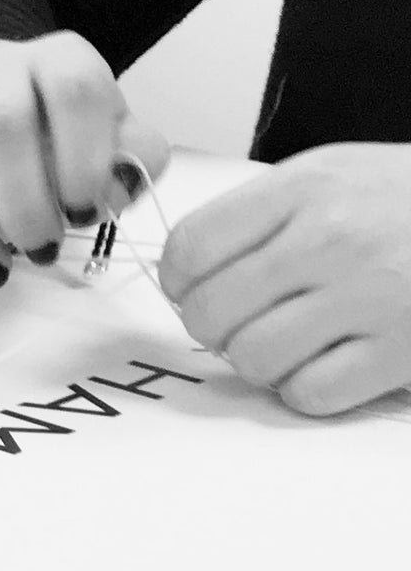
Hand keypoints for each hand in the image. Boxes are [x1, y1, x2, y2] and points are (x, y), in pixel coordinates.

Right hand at [0, 31, 168, 286]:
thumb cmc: (61, 139)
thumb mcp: (115, 137)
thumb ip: (135, 157)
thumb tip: (116, 187)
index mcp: (57, 60)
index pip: (74, 90)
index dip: (84, 159)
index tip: (85, 214)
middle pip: (1, 127)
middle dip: (25, 206)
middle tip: (41, 251)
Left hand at [160, 144, 410, 416]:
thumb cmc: (409, 202)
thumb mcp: (335, 176)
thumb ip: (258, 218)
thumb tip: (183, 277)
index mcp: (308, 186)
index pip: (190, 250)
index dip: (181, 283)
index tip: (201, 289)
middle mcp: (333, 237)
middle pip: (208, 313)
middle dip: (220, 327)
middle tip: (256, 318)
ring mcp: (370, 294)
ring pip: (252, 360)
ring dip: (265, 361)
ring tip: (302, 337)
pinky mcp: (399, 350)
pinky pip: (307, 394)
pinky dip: (311, 388)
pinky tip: (338, 358)